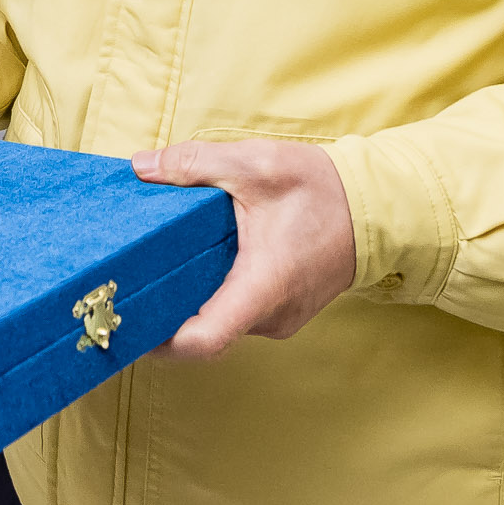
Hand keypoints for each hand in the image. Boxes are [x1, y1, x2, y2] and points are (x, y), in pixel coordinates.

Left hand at [132, 139, 357, 358]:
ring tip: (157, 264)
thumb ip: (194, 163)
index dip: (159, 340)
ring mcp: (278, 319)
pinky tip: (196, 262)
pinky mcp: (281, 312)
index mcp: (263, 286)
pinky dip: (212, 293)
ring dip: (190, 297)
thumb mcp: (255, 163)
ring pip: (218, 321)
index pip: (203, 341)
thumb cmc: (322, 189)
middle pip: (202, 332)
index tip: (128, 318)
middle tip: (125, 282)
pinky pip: (236, 312)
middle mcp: (271, 315)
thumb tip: (140, 167)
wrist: (378, 208)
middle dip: (163, 309)